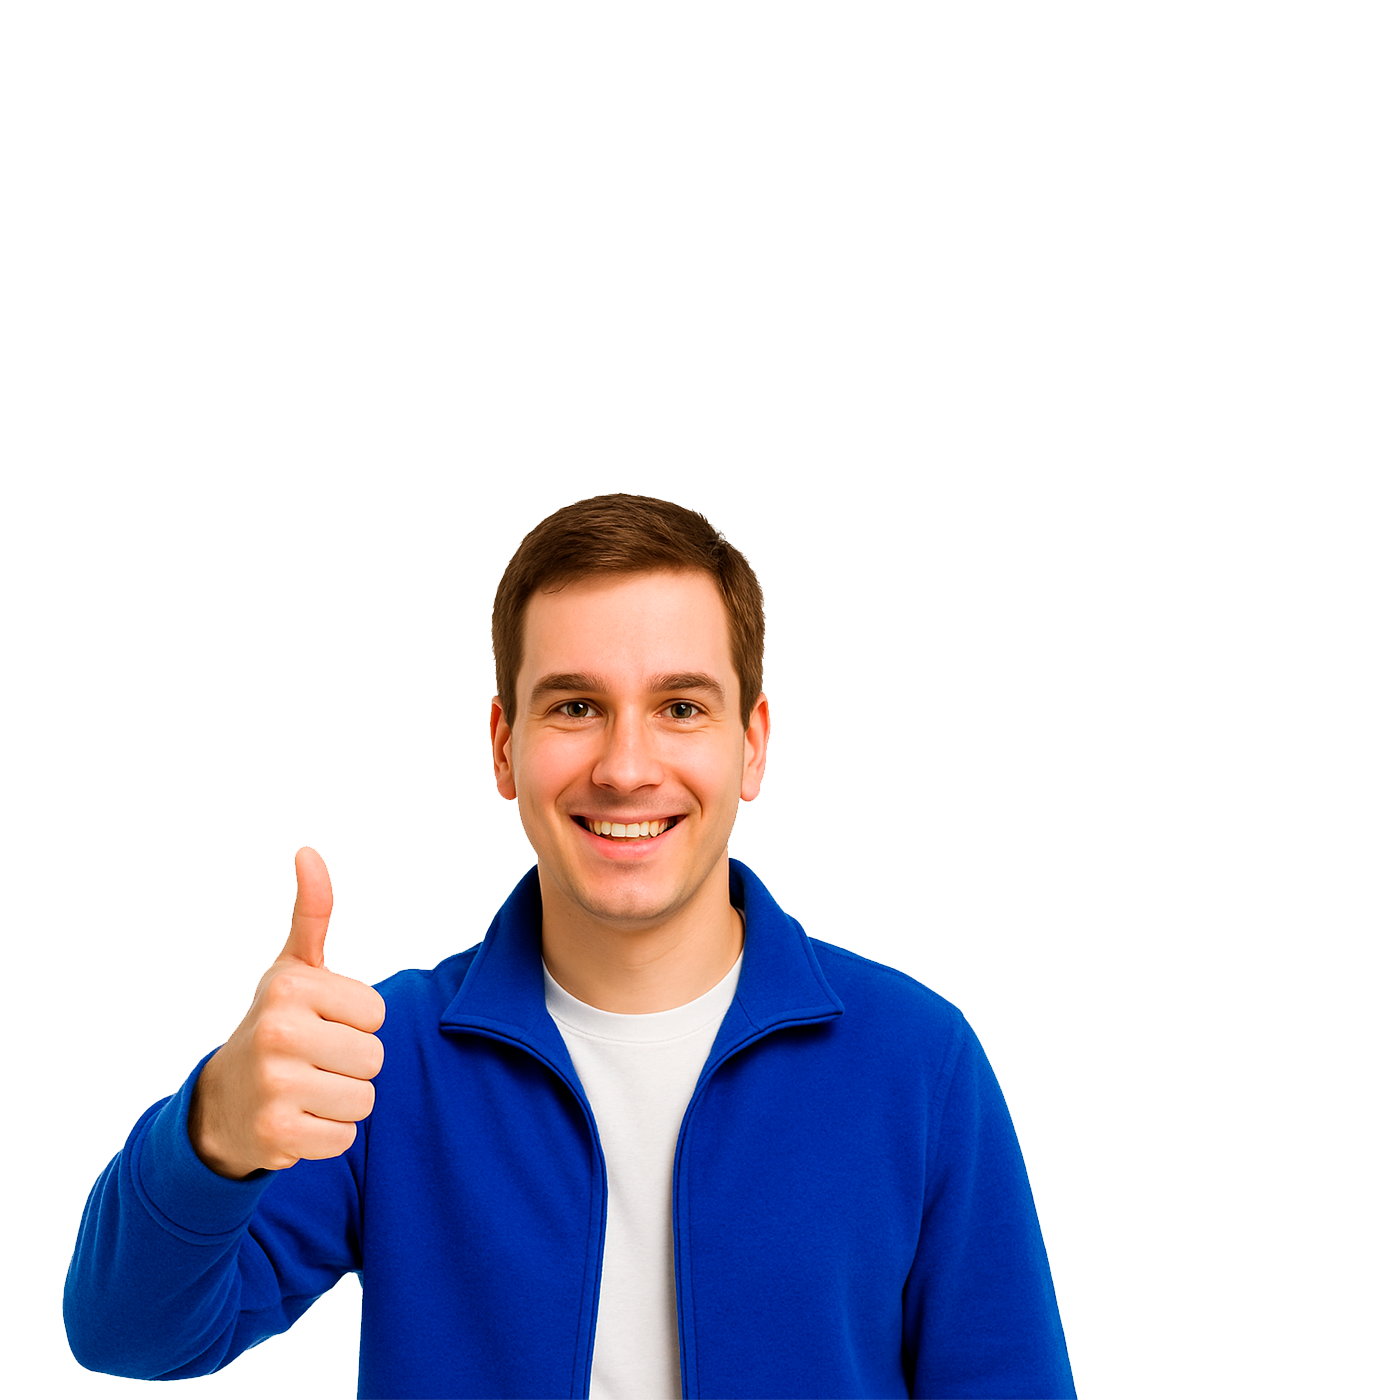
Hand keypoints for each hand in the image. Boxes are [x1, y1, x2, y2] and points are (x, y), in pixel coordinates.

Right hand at [189, 847, 385, 1179]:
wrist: (221, 1103)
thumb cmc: (275, 1024)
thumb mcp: (293, 968)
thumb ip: (313, 912)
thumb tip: (308, 850)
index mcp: (290, 986)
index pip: (376, 1013)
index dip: (355, 1023)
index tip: (320, 1023)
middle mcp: (277, 1031)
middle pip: (374, 1058)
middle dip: (352, 1065)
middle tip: (313, 1061)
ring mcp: (274, 1084)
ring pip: (364, 1100)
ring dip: (341, 1101)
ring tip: (305, 1089)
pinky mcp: (275, 1134)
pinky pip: (344, 1136)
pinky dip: (327, 1135)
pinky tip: (296, 1119)